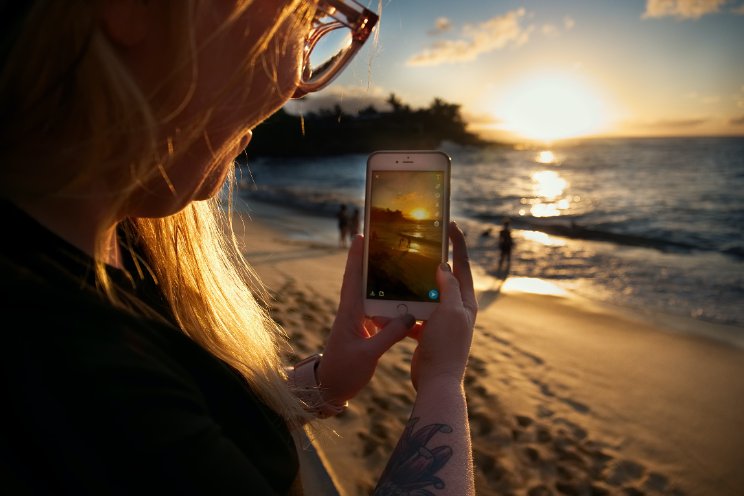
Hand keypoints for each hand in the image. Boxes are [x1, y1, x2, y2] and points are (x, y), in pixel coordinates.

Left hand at [316, 235, 415, 404]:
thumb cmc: (344, 371)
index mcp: (349, 313)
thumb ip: (388, 335)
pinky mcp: (364, 331)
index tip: (361, 236)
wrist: (330, 389)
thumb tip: (409, 316)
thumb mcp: (367, 354)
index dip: (356, 257)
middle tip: (387, 243)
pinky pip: (379, 312)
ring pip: (373, 296)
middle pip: (363, 281)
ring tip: (401, 267)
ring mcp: (358, 321)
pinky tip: (406, 302)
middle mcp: (353, 312)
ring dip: (384, 282)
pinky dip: (391, 304)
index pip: (352, 278)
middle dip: (372, 261)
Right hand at [410, 222, 476, 390]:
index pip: (463, 265)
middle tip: (418, 244)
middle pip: (443, 278)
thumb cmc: (447, 346)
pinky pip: (413, 315)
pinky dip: (401, 311)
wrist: (437, 382)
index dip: (458, 243)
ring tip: (397, 272)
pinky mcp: (427, 333)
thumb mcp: (450, 312)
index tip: (450, 224)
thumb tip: (444, 265)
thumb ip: (448, 287)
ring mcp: (441, 321)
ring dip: (411, 287)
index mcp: (465, 301)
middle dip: (430, 262)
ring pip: (425, 296)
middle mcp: (456, 309)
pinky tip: (386, 305)